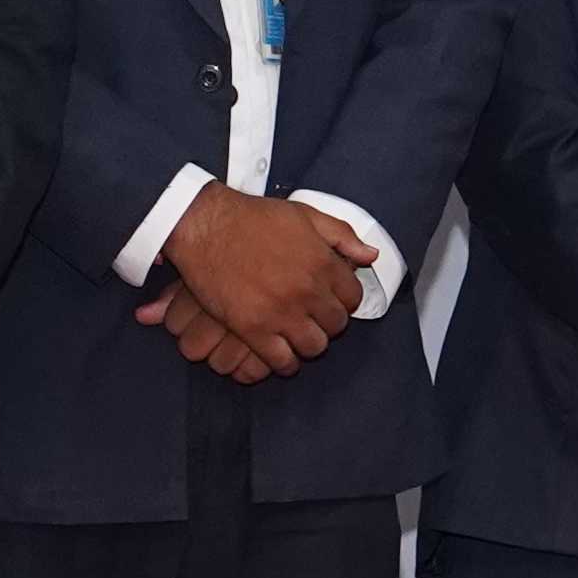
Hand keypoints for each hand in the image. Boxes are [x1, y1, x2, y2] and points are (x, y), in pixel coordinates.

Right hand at [144, 187, 369, 381]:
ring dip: (308, 343)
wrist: (207, 226)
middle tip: (312, 318)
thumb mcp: (305, 215)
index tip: (331, 300)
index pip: (353, 298)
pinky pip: (282, 361)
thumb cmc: (254, 217)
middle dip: (328, 322)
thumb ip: (342, 236)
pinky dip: (285, 363)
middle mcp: (308, 291)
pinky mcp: (253, 329)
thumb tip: (370, 255)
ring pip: (313, 347)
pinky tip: (280, 355)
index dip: (344, 300)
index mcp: (323, 262)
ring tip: (297, 336)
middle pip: (336, 325)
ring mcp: (281, 312)